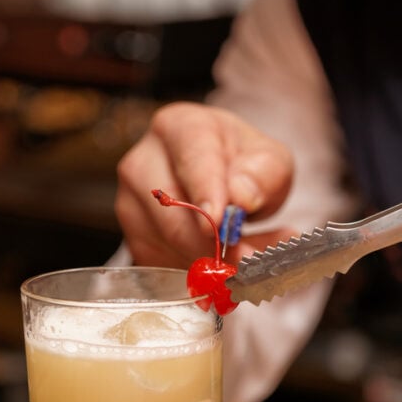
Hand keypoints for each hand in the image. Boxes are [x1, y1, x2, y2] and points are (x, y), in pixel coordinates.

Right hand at [115, 101, 295, 267]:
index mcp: (179, 127)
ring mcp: (131, 203)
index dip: (205, 192)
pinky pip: (163, 266)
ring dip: (209, 262)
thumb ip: (263, 176)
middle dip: (211, 243)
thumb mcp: (270, 162)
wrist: (221, 182)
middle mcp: (143, 161)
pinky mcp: (133, 239)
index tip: (219, 221)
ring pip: (167, 244)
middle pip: (171, 211)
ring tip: (246, 258)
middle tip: (247, 260)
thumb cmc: (243, 167)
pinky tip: (220, 265)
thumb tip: (242, 197)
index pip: (192, 158)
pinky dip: (197, 274)